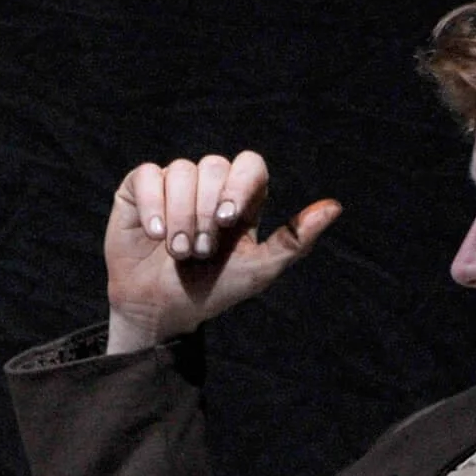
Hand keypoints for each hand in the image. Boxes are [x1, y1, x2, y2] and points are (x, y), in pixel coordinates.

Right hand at [104, 151, 340, 350]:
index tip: (226, 220)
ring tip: (177, 251)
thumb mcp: (259, 271)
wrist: (161, 310)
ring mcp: (174, 183)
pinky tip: (154, 235)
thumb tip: (335, 206)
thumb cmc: (214, 291)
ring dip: (179, 218)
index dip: (238, 185)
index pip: (250, 165)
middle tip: (200, 252)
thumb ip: (295, 240)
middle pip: (212, 167)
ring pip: (179, 172)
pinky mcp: (140, 189)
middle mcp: (210, 184)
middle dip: (204, 213)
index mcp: (242, 198)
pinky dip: (152, 206)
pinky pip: (147, 176)